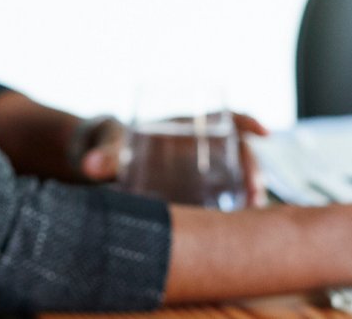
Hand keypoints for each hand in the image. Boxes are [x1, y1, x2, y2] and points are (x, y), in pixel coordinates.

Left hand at [78, 113, 272, 206]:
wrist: (113, 166)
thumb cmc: (118, 147)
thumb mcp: (115, 148)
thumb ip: (105, 156)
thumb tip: (87, 167)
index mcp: (190, 126)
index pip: (228, 117)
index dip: (249, 121)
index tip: (264, 133)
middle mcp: (208, 147)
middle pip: (243, 154)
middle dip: (254, 172)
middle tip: (254, 197)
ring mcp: (210, 172)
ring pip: (242, 180)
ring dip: (252, 196)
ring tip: (250, 218)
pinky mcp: (206, 195)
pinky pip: (230, 201)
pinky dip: (240, 214)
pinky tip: (241, 235)